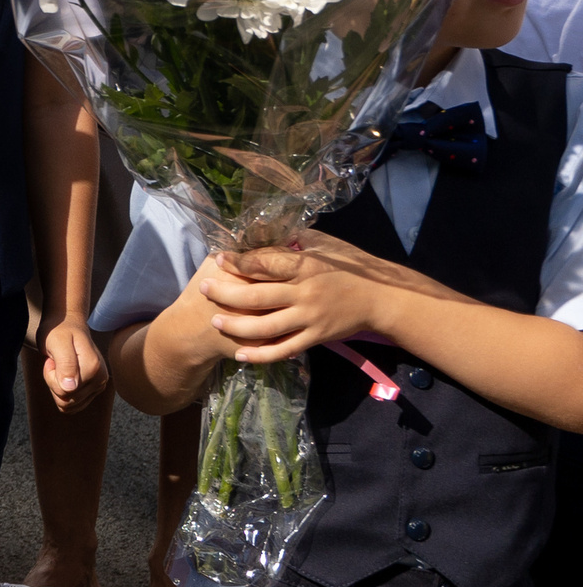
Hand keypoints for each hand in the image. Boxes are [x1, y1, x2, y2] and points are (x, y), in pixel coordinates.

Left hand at [38, 311, 107, 410]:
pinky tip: (64, 374)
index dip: (51, 376)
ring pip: (68, 404)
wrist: (67, 325)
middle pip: (66, 401)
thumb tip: (70, 388)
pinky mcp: (94, 389)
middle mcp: (101, 378)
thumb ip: (65, 364)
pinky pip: (73, 405)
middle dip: (53, 382)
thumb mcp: (58, 343)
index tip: (53, 359)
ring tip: (60, 367)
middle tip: (55, 362)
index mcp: (94, 368)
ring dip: (57, 387)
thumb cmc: (59, 332)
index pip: (64, 391)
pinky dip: (63, 391)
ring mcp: (99, 385)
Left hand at [203, 234, 397, 363]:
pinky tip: (240, 354)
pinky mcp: (315, 337)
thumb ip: (295, 240)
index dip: (238, 262)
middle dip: (225, 293)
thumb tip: (264, 231)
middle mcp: (306, 293)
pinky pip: (284, 349)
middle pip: (257, 297)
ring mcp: (310, 318)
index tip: (218, 258)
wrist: (383, 298)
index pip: (266, 264)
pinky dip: (261, 354)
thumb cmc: (352, 266)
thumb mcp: (326, 244)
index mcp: (307, 266)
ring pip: (265, 327)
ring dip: (236, 326)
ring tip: (214, 321)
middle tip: (202, 288)